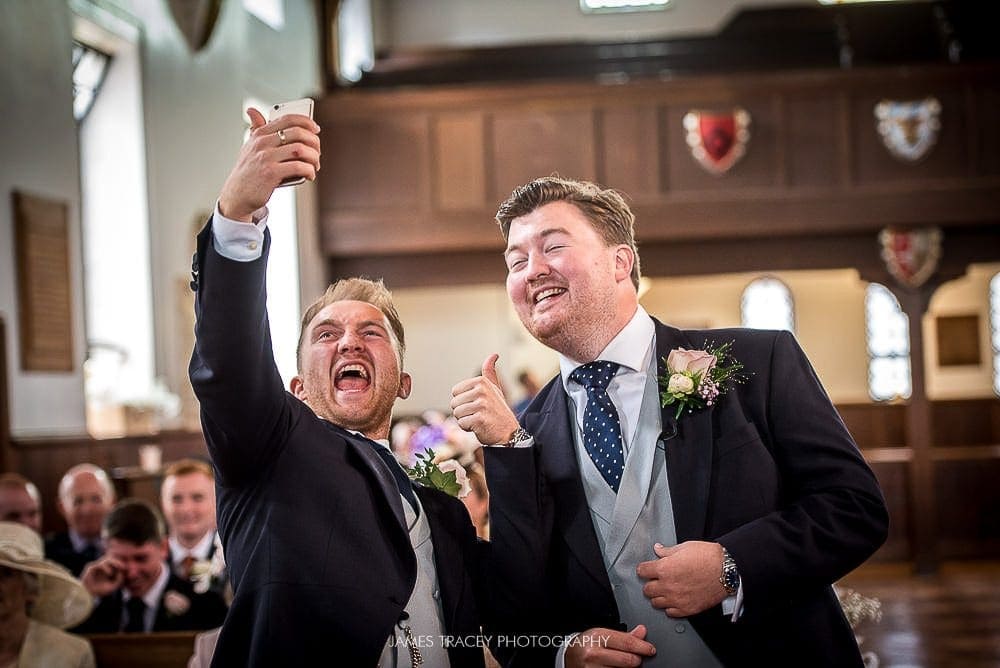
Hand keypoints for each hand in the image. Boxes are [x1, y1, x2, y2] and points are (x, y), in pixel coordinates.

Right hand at [80, 555, 124, 597]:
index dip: (123, 563)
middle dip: (120, 561)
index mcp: (109, 570)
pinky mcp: (91, 567)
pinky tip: (110, 573)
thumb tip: (123, 572)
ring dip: (115, 562)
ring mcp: (97, 566)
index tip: (129, 568)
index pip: (117, 562)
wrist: (86, 595)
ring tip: (120, 568)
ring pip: (107, 559)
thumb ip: (119, 580)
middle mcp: (104, 567)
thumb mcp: (113, 586)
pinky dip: (107, 567)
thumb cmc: (100, 591)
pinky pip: (100, 564)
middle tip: (125, 566)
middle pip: (113, 558)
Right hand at [218, 107, 321, 221]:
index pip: (287, 119)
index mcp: (260, 134)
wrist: (237, 195)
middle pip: (298, 133)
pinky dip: (309, 171)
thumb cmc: (248, 171)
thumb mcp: (249, 147)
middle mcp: (262, 143)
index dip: (306, 122)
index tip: (316, 130)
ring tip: (315, 166)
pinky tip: (310, 175)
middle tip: (317, 153)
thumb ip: (256, 129)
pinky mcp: (270, 173)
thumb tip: (252, 111)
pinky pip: (298, 167)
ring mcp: (266, 157)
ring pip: (301, 149)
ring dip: (314, 158)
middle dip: (314, 143)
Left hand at [450, 354, 519, 444]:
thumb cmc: (498, 410)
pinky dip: (468, 428)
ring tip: (479, 420)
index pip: (455, 392)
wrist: (508, 432)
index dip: (463, 401)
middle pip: (454, 403)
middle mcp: (482, 391)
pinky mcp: (480, 419)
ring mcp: (481, 405)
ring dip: (465, 420)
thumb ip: (490, 372)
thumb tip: (494, 354)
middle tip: (478, 414)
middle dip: (463, 412)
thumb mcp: (495, 388)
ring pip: (457, 414)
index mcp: (481, 381)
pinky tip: (480, 427)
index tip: (477, 404)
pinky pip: (461, 424)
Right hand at [564, 625, 654, 667]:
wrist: (569, 657)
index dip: (642, 647)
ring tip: (620, 663)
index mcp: (597, 637)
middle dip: (636, 660)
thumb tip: (642, 631)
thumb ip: (624, 635)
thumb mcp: (603, 634)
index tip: (650, 649)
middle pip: (628, 660)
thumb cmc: (587, 645)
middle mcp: (594, 653)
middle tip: (636, 659)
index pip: (627, 642)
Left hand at [636, 541, 728, 617]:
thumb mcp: (684, 547)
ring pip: (656, 603)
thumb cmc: (708, 557)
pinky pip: (670, 613)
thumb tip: (658, 549)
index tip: (646, 569)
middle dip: (650, 583)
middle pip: (646, 590)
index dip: (644, 569)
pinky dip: (670, 607)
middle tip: (657, 580)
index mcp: (664, 568)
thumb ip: (667, 551)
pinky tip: (674, 600)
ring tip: (666, 590)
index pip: (642, 571)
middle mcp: (668, 586)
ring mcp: (677, 599)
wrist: (727, 570)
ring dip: (658, 596)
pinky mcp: (687, 609)